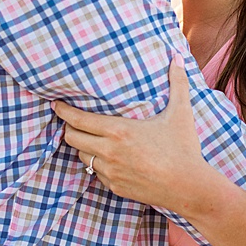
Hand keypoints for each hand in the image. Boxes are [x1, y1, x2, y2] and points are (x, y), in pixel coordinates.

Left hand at [52, 56, 212, 210]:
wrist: (189, 188)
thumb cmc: (183, 149)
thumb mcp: (181, 114)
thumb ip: (177, 83)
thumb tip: (178, 57)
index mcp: (118, 131)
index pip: (78, 119)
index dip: (63, 111)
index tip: (56, 104)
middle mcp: (108, 152)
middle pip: (72, 138)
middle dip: (68, 128)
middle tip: (72, 120)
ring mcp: (110, 171)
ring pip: (82, 156)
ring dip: (83, 146)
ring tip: (89, 137)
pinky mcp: (114, 187)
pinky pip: (96, 173)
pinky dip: (97, 164)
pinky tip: (107, 158)